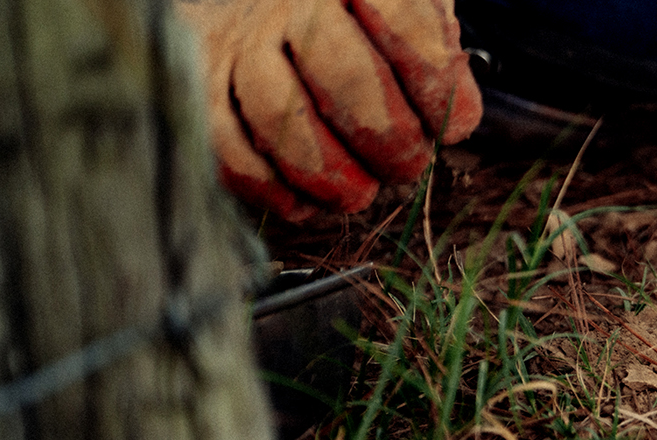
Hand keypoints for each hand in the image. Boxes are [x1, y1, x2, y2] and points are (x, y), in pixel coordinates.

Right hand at [176, 0, 481, 221]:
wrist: (260, 1)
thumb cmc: (354, 15)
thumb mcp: (407, 7)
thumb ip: (434, 51)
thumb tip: (452, 120)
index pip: (407, 25)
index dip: (437, 86)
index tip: (455, 125)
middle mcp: (292, 2)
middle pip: (343, 75)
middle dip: (388, 138)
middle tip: (408, 166)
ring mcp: (241, 40)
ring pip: (278, 113)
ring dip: (327, 171)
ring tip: (358, 194)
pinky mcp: (201, 81)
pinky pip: (225, 142)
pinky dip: (269, 186)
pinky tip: (305, 203)